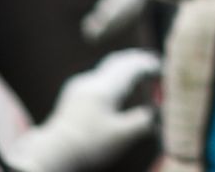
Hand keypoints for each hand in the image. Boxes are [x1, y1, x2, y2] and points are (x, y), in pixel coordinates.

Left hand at [10, 49, 160, 171]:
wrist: (51, 154)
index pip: (133, 66)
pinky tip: (112, 91)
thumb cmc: (87, 146)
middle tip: (152, 65)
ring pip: (107, 68)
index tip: (163, 69)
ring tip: (136, 77)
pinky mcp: (70, 95)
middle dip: (137, 61)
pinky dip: (111, 79)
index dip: (150, 65)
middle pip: (119, 61)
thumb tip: (159, 112)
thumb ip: (143, 121)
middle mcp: (91, 80)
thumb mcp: (121, 137)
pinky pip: (97, 78)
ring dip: (124, 69)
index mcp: (105, 87)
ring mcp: (78, 86)